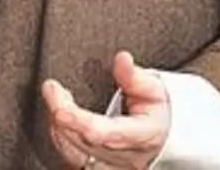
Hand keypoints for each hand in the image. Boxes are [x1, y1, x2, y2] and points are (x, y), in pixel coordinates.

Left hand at [42, 52, 169, 168]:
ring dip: (58, 125)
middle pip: (82, 141)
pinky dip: (61, 138)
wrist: (167, 140)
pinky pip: (72, 159)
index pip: (103, 132)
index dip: (76, 119)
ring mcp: (111, 167)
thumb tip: (122, 59)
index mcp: (141, 136)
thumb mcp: (155, 90)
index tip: (56, 99)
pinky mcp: (98, 169)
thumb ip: (135, 77)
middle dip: (61, 112)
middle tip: (52, 88)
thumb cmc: (158, 113)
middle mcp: (125, 158)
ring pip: (73, 153)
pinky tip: (61, 120)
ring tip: (57, 100)